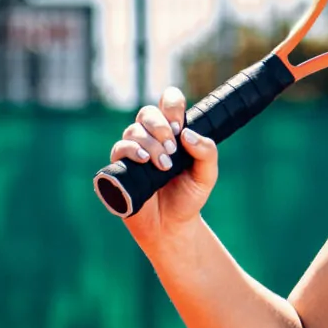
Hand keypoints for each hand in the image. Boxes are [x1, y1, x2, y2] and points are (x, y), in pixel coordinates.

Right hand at [107, 86, 218, 240]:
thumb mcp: (207, 174)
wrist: (172, 225)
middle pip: (147, 113)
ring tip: (165, 165)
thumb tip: (187, 134)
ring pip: (134, 130)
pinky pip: (120, 148)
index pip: (168, 102)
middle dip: (161, 126)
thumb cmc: (189, 197)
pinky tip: (145, 161)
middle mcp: (151, 138)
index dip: (172, 104)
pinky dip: (132, 150)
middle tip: (173, 148)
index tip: (180, 125)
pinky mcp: (120, 167)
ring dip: (151, 144)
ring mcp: (133, 152)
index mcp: (172, 133)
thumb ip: (207, 152)